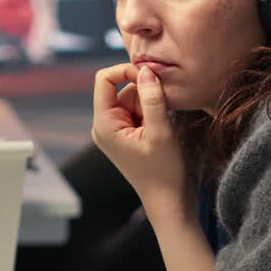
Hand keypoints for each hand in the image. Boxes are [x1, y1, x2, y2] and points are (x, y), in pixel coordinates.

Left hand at [91, 63, 187, 208]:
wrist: (167, 200)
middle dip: (143, 93)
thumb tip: (146, 70)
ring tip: (163, 125)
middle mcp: (103, 125)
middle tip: (163, 110)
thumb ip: (152, 99)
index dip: (126, 71)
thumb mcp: (161, 131)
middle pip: (121, 88)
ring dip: (149, 103)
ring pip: (132, 98)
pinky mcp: (125, 134)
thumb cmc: (163, 171)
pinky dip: (150, 112)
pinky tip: (161, 128)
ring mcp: (114, 130)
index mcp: (104, 124)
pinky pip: (137, 110)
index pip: (104, 79)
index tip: (151, 77)